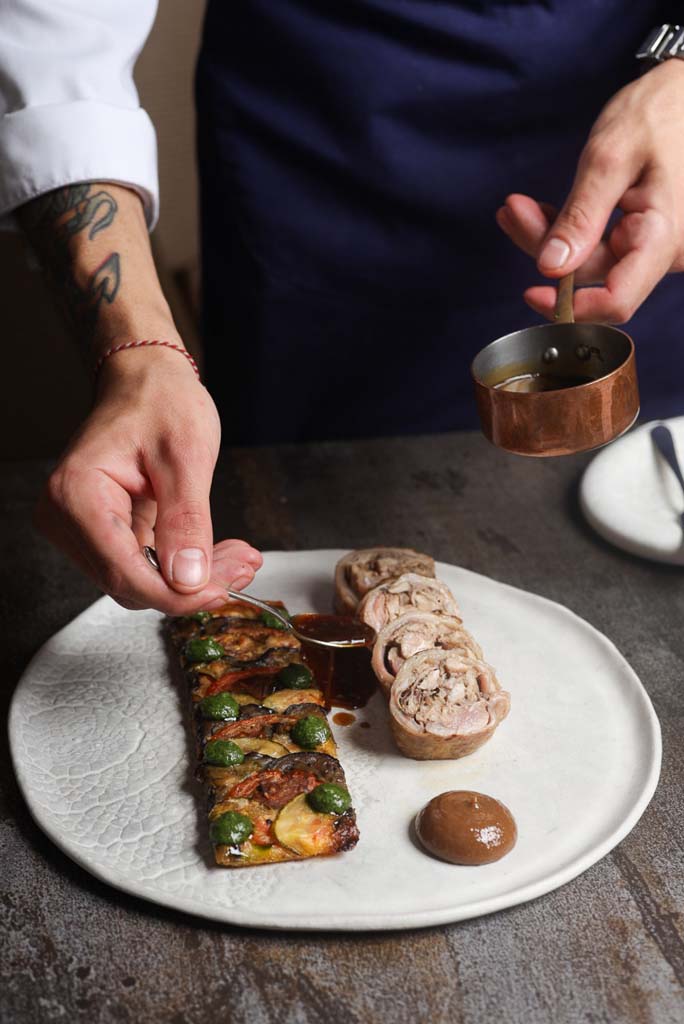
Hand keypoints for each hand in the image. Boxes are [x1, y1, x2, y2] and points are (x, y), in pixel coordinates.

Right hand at [35, 346, 261, 612]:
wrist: (147, 378)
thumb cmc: (160, 400)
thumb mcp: (186, 456)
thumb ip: (186, 521)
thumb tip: (188, 579)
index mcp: (78, 494)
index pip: (124, 572)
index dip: (176, 594)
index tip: (222, 590)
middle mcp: (67, 516)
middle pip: (132, 582)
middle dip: (191, 584)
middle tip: (244, 566)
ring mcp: (82, 527)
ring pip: (141, 580)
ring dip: (192, 577)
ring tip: (239, 557)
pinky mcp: (102, 531)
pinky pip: (143, 565)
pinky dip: (183, 564)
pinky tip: (219, 553)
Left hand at [496, 60, 683, 321]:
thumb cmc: (660, 112)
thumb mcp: (610, 157)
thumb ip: (581, 216)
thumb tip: (552, 267)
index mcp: (665, 236)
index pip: (617, 300)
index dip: (572, 306)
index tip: (532, 291)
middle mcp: (666, 251)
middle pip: (594, 275)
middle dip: (546, 247)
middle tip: (513, 211)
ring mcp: (655, 246)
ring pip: (591, 261)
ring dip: (551, 237)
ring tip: (518, 207)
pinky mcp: (644, 237)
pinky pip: (600, 246)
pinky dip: (569, 230)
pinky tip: (540, 211)